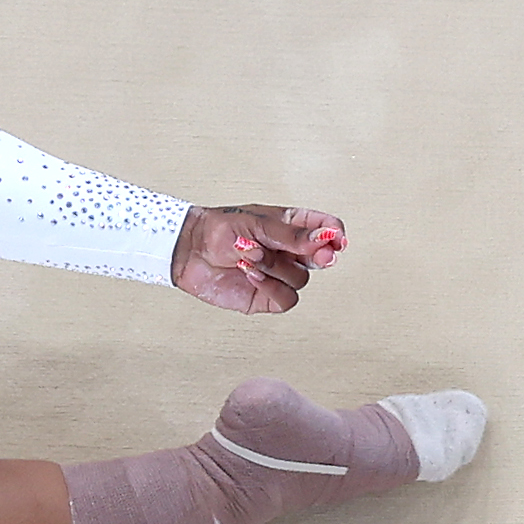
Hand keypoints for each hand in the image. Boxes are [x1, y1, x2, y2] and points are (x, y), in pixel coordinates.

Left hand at [169, 204, 346, 313]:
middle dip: (320, 255)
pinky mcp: (267, 296)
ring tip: (250, 257)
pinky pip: (287, 299)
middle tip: (320, 254)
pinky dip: (271, 288)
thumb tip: (325, 238)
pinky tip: (251, 275)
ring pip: (301, 279)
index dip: (335, 234)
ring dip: (277, 268)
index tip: (336, 238)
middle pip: (321, 257)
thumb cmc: (217, 229)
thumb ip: (291, 235)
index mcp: (290, 226)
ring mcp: (279, 274)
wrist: (188, 250)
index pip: (326, 228)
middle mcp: (288, 251)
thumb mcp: (256, 224)